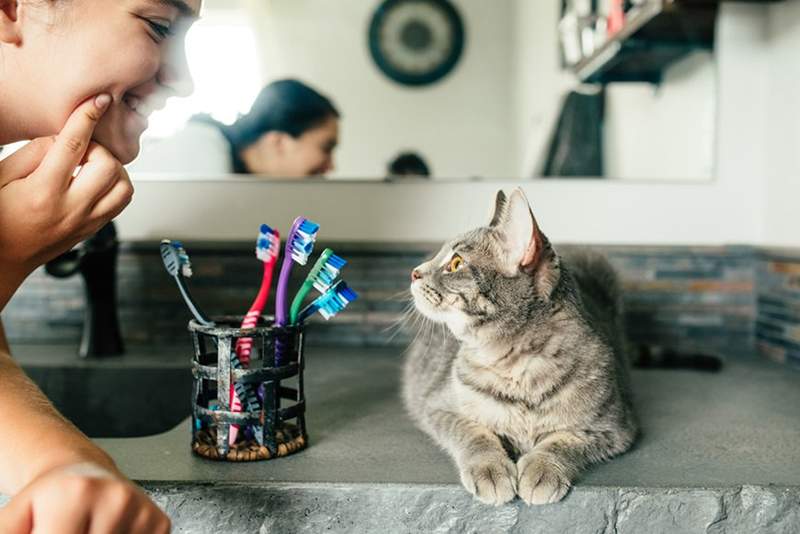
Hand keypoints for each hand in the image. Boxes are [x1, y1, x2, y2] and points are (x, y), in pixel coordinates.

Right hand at [0, 95, 133, 273]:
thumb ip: (33, 152)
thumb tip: (64, 135)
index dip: (87, 118)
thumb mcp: (2, 176)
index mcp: (42, 192)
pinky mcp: (95, 229)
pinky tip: (97, 179)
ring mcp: (86, 222)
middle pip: (107, 165)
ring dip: (113, 167)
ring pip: (124, 186)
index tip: (99, 100)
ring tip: (90, 164)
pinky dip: (117, 183)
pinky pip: (122, 201)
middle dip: (98, 148)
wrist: (3, 257)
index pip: (73, 146)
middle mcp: (70, 209)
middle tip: (80, 149)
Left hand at [0, 462, 169, 533]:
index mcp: (76, 493)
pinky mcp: (159, 523)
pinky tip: (108, 533)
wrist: (83, 473)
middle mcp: (115, 498)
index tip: (48, 533)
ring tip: (87, 531)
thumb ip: (6, 532)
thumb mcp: (15, 517)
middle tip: (70, 529)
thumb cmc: (50, 498)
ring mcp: (141, 511)